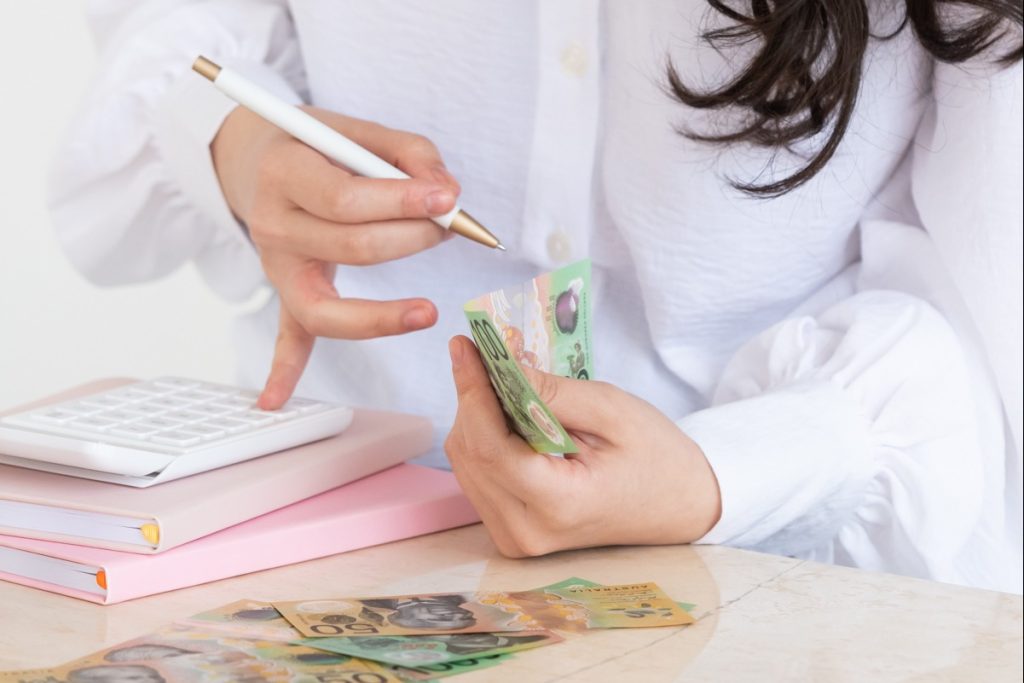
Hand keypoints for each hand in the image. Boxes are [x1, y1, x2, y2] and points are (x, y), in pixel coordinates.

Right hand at [212, 105, 460, 408]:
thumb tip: (447, 193)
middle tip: (449, 226)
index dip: (402, 200)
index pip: (345, 198)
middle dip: (413, 238)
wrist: (259, 159)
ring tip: (428, 309)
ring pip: (329, 307)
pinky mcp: (287, 294)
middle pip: (350, 249)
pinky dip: (281, 369)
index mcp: (285, 173)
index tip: (448, 198)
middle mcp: (273, 225)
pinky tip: (273, 400)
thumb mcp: (358, 130)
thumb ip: (408, 153)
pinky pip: (286, 337)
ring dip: (385, 314)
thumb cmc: (319, 145)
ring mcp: (277, 268)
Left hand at [444, 336, 721, 557]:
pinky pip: (478, 478)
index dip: (471, 391)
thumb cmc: (656, 457)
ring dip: (476, 418)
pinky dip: (484, 440)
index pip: (489, 446)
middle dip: (472, 399)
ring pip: (466, 465)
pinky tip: (506, 416)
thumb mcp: (612, 410)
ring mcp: (516, 538)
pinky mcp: (511, 533)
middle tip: (487, 355)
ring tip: (501, 383)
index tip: (464, 346)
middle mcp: (526, 531)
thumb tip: (498, 365)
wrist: (679, 506)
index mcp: (557, 505)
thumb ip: (552, 392)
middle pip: (470, 454)